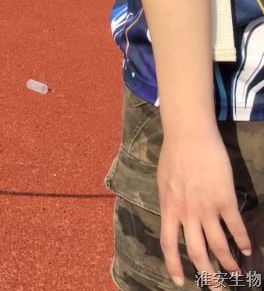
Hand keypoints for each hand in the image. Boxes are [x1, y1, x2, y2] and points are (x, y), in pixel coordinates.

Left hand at [158, 125, 251, 283]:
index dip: (174, 265)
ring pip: (218, 245)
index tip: (180, 282)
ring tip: (235, 272)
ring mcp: (206, 207)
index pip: (168, 244)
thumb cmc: (174, 155)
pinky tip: (247, 250)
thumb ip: (170, 202)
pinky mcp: (225, 199)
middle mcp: (186, 212)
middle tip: (215, 289)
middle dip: (206, 275)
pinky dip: (243, 241)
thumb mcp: (163, 182)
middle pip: (196, 252)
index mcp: (169, 207)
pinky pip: (235, 227)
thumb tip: (174, 217)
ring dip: (228, 262)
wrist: (189, 136)